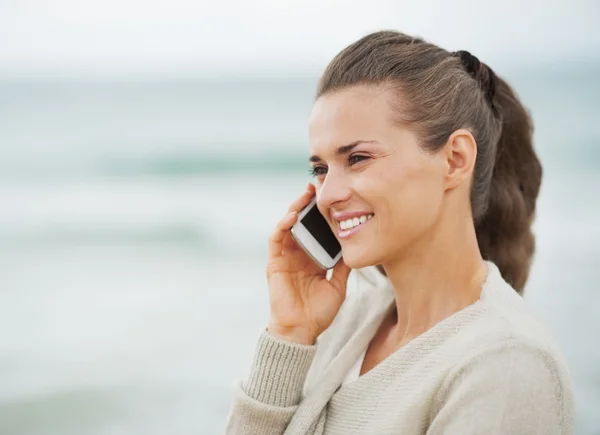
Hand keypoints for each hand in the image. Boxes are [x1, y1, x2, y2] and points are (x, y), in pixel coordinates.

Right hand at [265, 183, 350, 344]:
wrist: (302, 330)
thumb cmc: (319, 311)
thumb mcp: (339, 285)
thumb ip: (344, 266)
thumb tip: (356, 246)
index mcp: (313, 257)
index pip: (316, 229)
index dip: (321, 213)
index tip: (332, 197)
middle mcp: (298, 253)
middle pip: (301, 222)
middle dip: (307, 203)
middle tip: (317, 186)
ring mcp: (285, 256)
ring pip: (287, 225)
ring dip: (295, 208)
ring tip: (306, 194)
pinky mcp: (274, 262)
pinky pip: (276, 238)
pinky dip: (283, 225)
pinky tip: (292, 215)